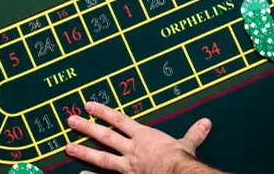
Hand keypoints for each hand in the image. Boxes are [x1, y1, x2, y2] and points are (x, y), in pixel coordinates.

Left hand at [65, 102, 213, 173]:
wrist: (176, 173)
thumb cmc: (180, 159)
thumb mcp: (188, 144)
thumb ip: (194, 134)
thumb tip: (206, 122)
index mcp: (144, 136)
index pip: (120, 121)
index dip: (104, 112)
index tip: (89, 105)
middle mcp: (131, 149)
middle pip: (105, 136)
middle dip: (87, 128)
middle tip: (70, 121)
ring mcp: (127, 166)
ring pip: (102, 157)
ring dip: (84, 151)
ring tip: (67, 146)